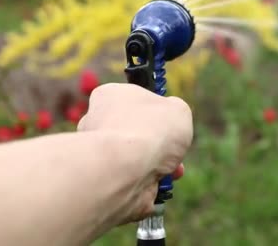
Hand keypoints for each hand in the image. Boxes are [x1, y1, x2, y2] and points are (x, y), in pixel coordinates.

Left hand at [77, 83, 192, 220]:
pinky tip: (160, 181)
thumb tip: (171, 121)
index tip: (169, 120)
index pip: (131, 99)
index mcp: (110, 96)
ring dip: (159, 164)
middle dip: (160, 143)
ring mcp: (99, 153)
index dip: (155, 111)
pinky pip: (132, 179)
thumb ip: (175, 111)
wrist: (127, 170)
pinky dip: (149, 182)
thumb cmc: (152, 131)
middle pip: (135, 130)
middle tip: (175, 149)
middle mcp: (98, 122)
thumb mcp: (179, 108)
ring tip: (173, 168)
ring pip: (136, 158)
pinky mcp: (104, 180)